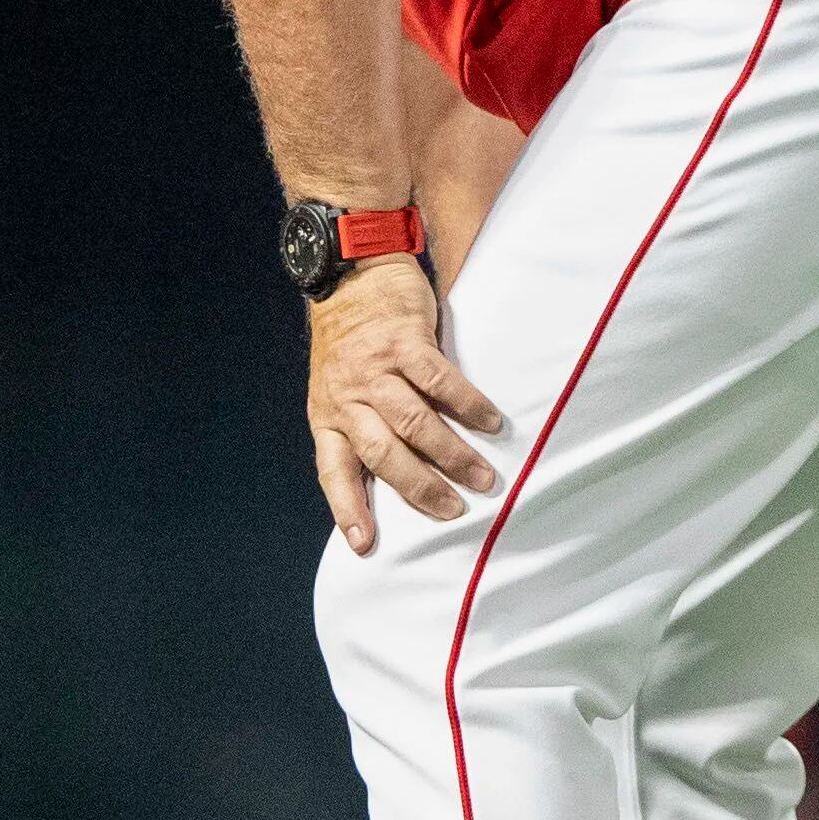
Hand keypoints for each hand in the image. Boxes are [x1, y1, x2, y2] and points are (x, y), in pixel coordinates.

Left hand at [307, 256, 503, 553]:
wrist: (348, 274)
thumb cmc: (349, 341)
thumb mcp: (337, 389)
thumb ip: (360, 427)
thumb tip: (393, 477)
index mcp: (327, 414)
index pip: (333, 471)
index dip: (347, 509)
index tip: (364, 545)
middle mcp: (347, 396)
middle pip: (383, 454)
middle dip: (420, 489)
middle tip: (455, 512)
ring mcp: (374, 369)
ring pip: (415, 423)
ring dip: (452, 454)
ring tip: (483, 477)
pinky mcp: (404, 341)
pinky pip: (438, 381)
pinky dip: (468, 405)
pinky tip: (491, 423)